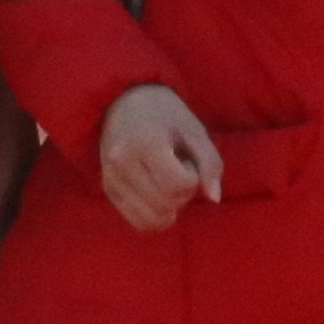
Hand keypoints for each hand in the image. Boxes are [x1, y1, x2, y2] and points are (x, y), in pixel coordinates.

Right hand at [95, 83, 221, 233]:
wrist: (123, 102)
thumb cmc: (165, 115)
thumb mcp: (195, 131)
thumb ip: (210, 164)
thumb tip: (214, 199)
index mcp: (146, 143)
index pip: (177, 185)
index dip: (192, 179)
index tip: (187, 161)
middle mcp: (122, 163)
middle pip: (164, 204)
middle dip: (182, 195)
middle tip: (178, 171)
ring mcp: (112, 178)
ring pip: (151, 219)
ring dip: (170, 209)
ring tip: (166, 183)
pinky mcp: (108, 190)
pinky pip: (138, 221)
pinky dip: (155, 217)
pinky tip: (158, 196)